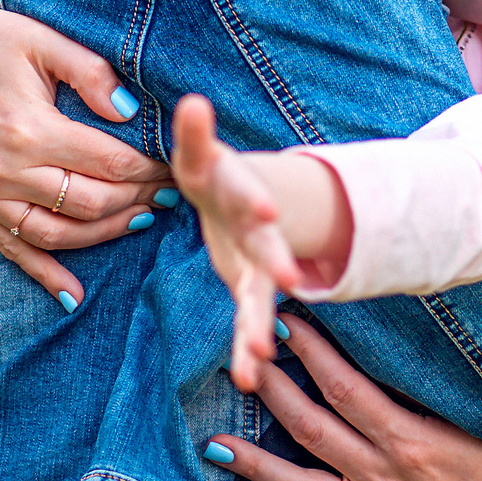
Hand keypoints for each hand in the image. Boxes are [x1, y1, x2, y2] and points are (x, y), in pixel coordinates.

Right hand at [0, 0, 168, 303]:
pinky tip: (73, 296)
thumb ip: (92, 73)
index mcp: (28, 128)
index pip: (108, 163)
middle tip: (167, 192)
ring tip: (140, 220)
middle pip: (90, 202)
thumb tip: (133, 113)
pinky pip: (12, 249)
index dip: (149, 168)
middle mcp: (3, 170)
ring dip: (105, 233)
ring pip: (58, 234)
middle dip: (136, 199)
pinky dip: (45, 275)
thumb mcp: (42, 39)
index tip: (174, 165)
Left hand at [171, 94, 304, 390]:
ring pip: (261, 297)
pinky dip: (246, 351)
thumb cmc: (215, 179)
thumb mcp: (202, 158)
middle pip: (268, 249)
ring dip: (259, 325)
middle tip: (289, 282)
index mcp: (242, 195)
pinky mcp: (249, 291)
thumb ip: (196, 134)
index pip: (248, 195)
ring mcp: (258, 266)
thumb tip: (193, 101)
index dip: (256, 202)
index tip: (268, 212)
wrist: (243, 207)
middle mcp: (258, 234)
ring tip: (259, 356)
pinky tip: (247, 379)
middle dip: (276, 264)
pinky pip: (245, 323)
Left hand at [202, 320, 481, 480]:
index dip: (310, 355)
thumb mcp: (470, 410)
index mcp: (411, 438)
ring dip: (257, 468)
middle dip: (273, 393)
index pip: (346, 388)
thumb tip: (376, 343)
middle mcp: (387, 475)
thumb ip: (420, 385)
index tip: (284, 325)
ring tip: (216, 447)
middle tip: (241, 363)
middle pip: (313, 430)